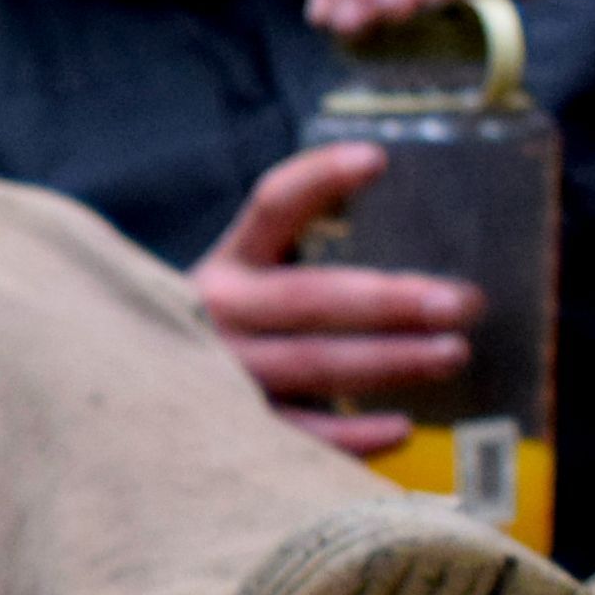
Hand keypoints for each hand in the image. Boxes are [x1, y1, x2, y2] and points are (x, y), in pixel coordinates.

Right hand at [191, 143, 474, 457]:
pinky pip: (300, 434)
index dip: (321, 180)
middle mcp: (219, 314)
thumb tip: (412, 261)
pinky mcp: (231, 430)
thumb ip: (301, 269)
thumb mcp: (242, 288)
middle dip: (392, 299)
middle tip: (462, 301)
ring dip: (389, 360)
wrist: (131, 402)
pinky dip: (351, 435)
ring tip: (453, 352)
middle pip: (311, 297)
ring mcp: (224, 373)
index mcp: (228, 266)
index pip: (273, 207)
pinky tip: (402, 428)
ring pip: (314, 364)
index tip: (376, 160)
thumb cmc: (221, 339)